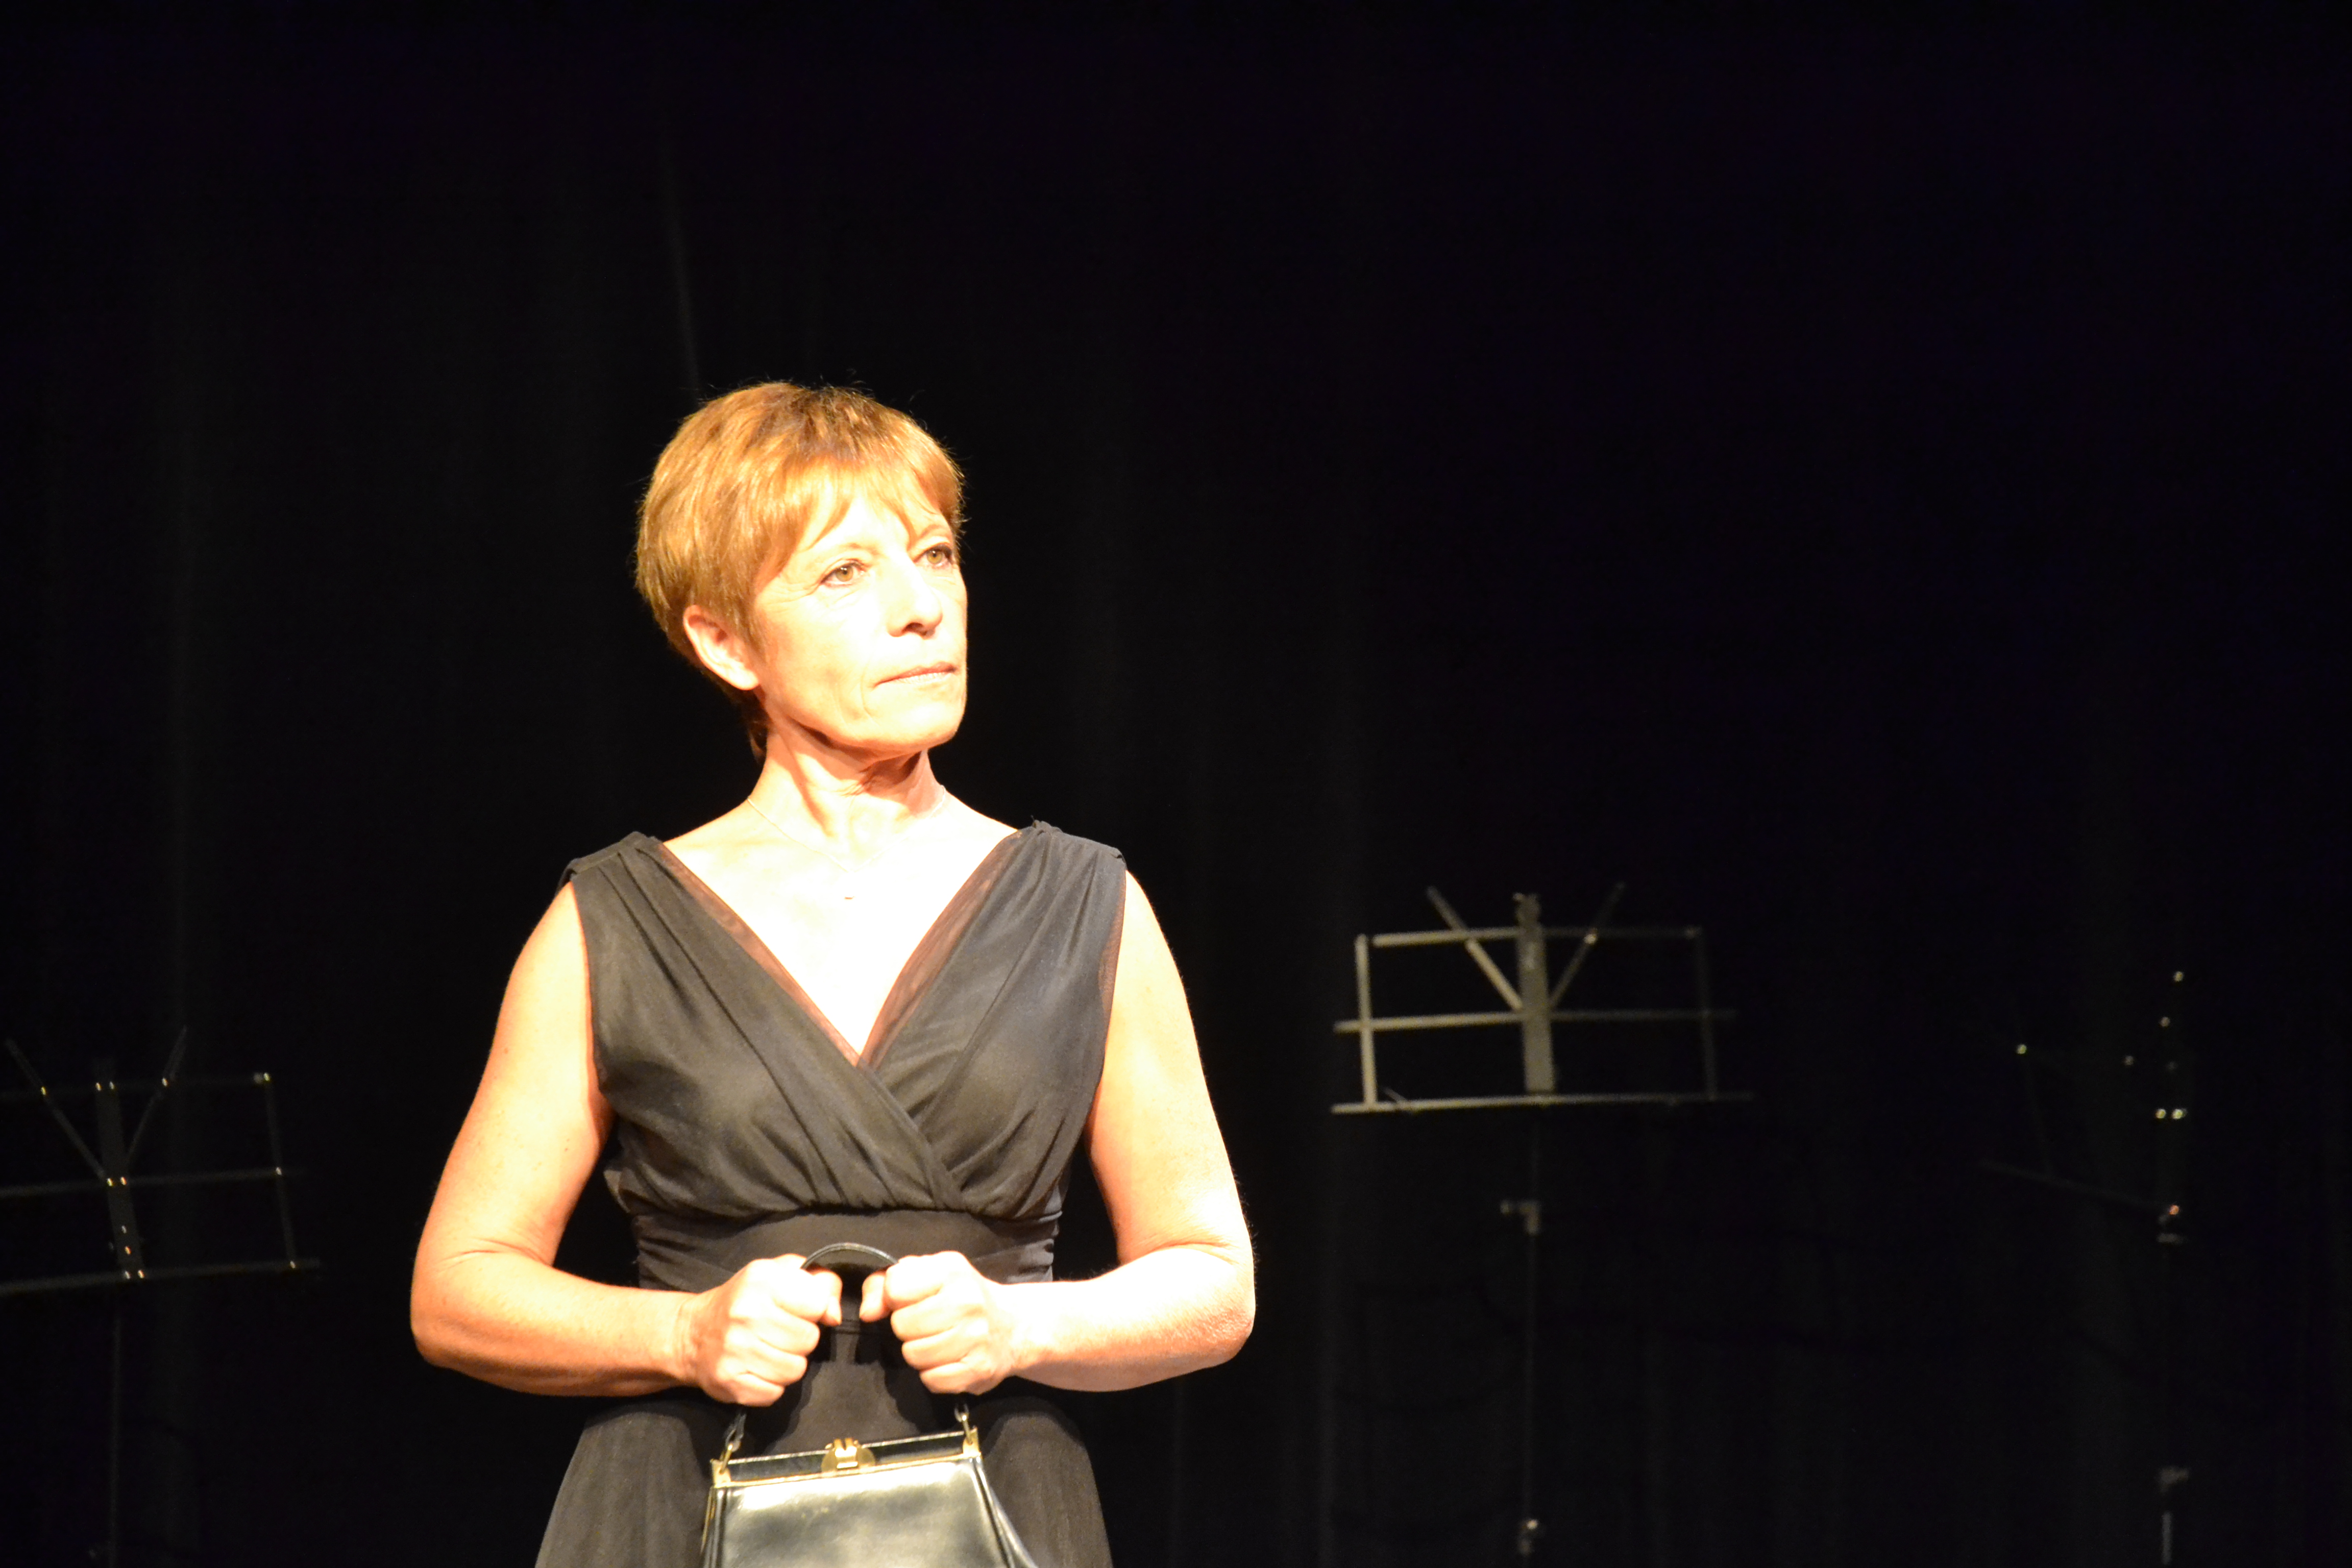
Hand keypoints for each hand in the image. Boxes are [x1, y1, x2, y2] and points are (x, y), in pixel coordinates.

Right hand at [674, 1256, 842, 1404]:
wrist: (693, 1332)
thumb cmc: (745, 1300)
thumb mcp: (779, 1274)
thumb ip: (818, 1282)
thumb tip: (833, 1315)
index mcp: (761, 1280)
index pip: (818, 1302)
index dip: (815, 1308)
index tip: (799, 1309)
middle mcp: (746, 1314)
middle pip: (809, 1339)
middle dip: (801, 1338)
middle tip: (781, 1333)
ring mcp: (735, 1351)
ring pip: (796, 1369)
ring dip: (789, 1363)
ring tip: (770, 1350)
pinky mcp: (730, 1383)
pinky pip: (775, 1393)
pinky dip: (771, 1385)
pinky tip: (757, 1368)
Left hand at [860, 1252, 1024, 1394]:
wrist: (1013, 1326)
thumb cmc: (960, 1296)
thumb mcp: (926, 1275)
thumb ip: (885, 1284)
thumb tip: (867, 1313)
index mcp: (951, 1269)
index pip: (895, 1287)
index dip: (895, 1297)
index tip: (911, 1300)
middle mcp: (966, 1301)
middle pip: (902, 1325)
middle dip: (907, 1328)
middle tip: (927, 1324)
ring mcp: (975, 1337)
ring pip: (913, 1354)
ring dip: (919, 1352)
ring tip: (937, 1341)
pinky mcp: (978, 1370)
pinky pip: (931, 1380)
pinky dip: (933, 1374)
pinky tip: (948, 1360)